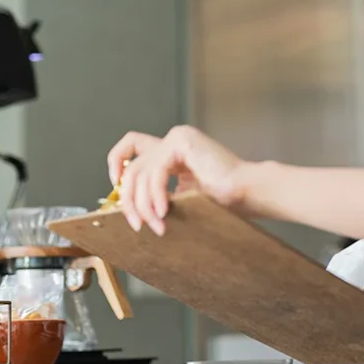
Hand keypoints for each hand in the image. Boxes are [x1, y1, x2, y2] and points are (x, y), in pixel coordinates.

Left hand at [106, 126, 244, 234]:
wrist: (247, 193)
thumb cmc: (222, 200)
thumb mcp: (180, 198)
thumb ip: (157, 195)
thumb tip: (126, 209)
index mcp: (174, 150)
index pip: (132, 146)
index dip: (117, 165)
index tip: (116, 190)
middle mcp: (174, 139)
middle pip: (133, 167)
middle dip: (130, 200)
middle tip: (137, 224)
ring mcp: (178, 138)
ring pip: (141, 172)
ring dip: (144, 204)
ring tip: (157, 225)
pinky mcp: (183, 142)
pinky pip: (156, 172)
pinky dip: (155, 195)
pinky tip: (164, 212)